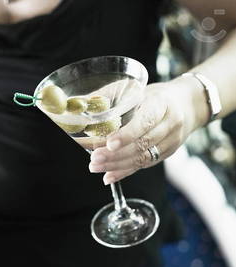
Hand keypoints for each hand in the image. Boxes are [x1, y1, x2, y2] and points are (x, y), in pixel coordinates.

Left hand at [89, 77, 207, 183]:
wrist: (188, 104)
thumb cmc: (157, 95)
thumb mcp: (137, 88)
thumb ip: (110, 96)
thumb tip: (81, 104)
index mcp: (162, 104)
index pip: (145, 122)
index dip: (127, 134)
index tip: (109, 143)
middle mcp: (170, 124)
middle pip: (142, 144)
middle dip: (115, 154)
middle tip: (94, 158)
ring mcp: (171, 142)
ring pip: (143, 158)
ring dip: (116, 165)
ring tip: (95, 166)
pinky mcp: (166, 154)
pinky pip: (144, 165)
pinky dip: (124, 172)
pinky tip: (108, 176)